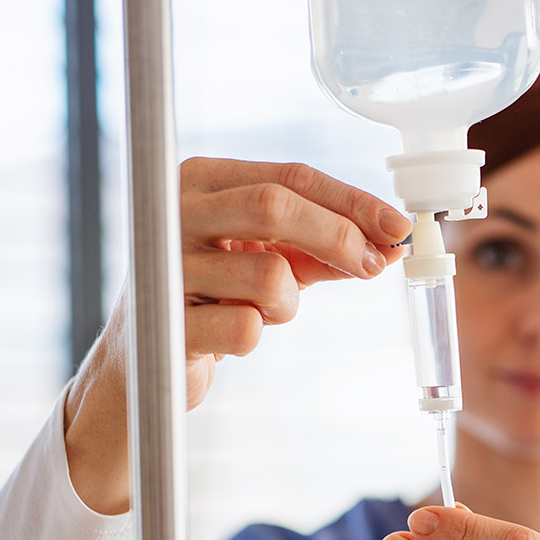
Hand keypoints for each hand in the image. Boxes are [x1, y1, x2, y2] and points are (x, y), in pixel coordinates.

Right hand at [176, 158, 409, 407]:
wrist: (143, 362)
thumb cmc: (213, 298)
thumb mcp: (268, 259)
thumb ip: (322, 247)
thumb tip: (387, 243)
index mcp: (201, 182)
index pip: (290, 177)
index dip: (352, 201)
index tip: (397, 226)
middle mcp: (174, 211)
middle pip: (275, 206)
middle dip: (339, 237)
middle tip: (373, 265)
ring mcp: (164, 266)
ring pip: (270, 275)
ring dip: (288, 305)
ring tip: (260, 312)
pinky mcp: (163, 323)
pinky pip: (247, 329)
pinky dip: (255, 338)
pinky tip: (227, 337)